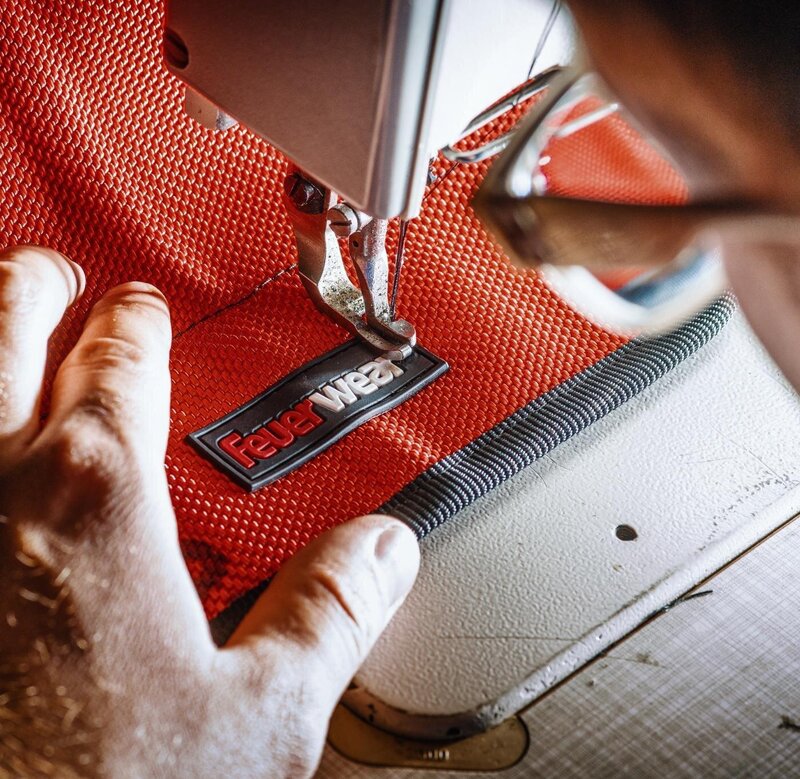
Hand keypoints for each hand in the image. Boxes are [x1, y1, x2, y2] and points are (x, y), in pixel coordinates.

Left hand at [0, 246, 419, 777]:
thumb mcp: (256, 718)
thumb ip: (328, 613)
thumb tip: (381, 551)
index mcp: (94, 500)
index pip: (123, 366)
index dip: (137, 324)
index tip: (142, 310)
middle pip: (2, 336)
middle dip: (30, 291)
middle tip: (54, 275)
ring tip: (1, 328)